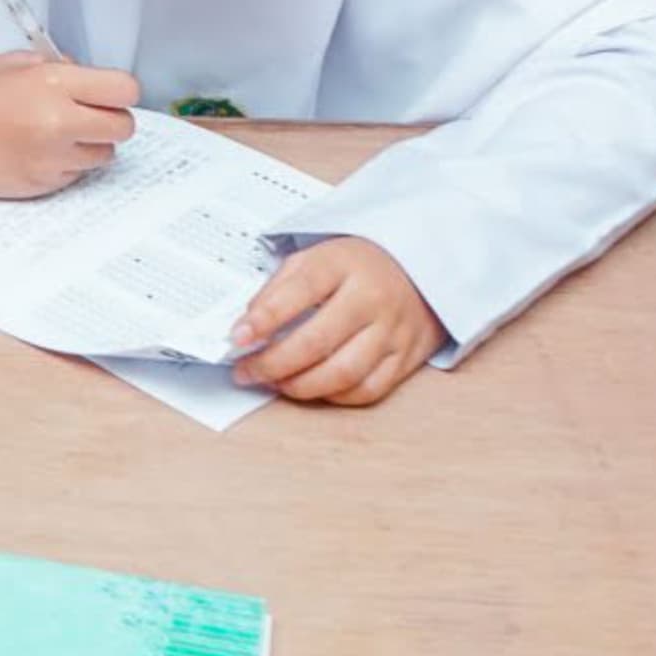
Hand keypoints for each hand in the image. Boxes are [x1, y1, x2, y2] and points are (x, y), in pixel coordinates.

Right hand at [0, 50, 140, 198]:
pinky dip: (67, 164)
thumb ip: (61, 68)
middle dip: (111, 119)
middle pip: (123, 127)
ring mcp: (52, 157)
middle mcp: (59, 122)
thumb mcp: (17, 63)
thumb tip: (90, 80)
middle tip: (90, 114)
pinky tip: (40, 150)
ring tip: (59, 134)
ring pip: (104, 155)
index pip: (124, 90)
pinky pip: (77, 175)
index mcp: (54, 84)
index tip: (111, 93)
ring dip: (90, 144)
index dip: (121, 92)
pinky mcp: (44, 184)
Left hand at [233, 237, 441, 405]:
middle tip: (246, 371)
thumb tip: (248, 327)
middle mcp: (371, 299)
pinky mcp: (407, 358)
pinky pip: (367, 390)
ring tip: (274, 383)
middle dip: (273, 363)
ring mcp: (393, 331)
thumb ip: (279, 288)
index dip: (264, 318)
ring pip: (343, 374)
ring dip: (300, 386)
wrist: (419, 267)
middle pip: (318, 342)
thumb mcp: (315, 258)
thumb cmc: (356, 266)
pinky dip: (334, 396)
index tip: (236, 337)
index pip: (299, 291)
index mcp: (344, 265)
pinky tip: (312, 388)